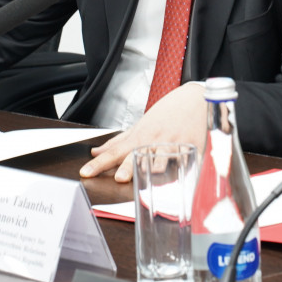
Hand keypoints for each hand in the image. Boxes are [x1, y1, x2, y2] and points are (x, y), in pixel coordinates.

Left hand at [79, 82, 205, 182]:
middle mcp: (154, 140)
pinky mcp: (191, 148)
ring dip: (154, 171)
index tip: (86, 172)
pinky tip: (179, 180)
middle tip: (119, 178)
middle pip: (137, 156)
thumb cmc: (167, 113)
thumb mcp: (140, 125)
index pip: (114, 151)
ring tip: (148, 181)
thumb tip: (96, 152)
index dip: (99, 163)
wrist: (194, 100)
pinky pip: (185, 162)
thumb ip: (119, 141)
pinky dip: (182, 172)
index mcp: (140, 136)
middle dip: (128, 167)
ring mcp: (172, 144)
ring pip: (162, 160)